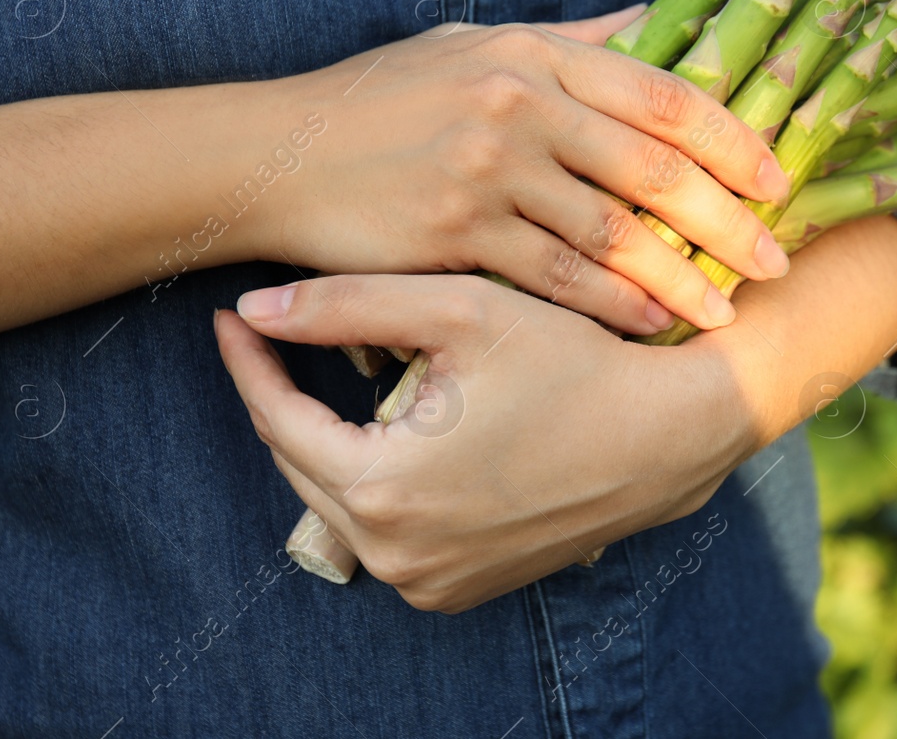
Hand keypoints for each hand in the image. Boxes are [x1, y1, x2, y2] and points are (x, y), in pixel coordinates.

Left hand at [216, 274, 755, 611]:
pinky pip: (388, 535)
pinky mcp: (456, 591)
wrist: (667, 434)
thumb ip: (345, 306)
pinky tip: (399, 434)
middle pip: (303, 464)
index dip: (250, 361)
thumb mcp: (458, 312)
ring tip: (341, 378)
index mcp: (382, 490)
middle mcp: (394, 555)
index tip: (228, 315)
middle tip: (279, 337)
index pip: (278, 418)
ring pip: (341, 502)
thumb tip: (250, 308)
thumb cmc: (571, 361)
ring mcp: (427, 584)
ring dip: (334, 442)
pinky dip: (380, 485)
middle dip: (287, 399)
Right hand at [266, 9, 791, 334]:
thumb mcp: (473, 44)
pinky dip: (611, 306)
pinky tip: (649, 324)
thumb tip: (654, 19)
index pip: (660, 92)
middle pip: (653, 167)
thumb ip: (570, 40)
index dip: (730, 140)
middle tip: (776, 260)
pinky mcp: (455, 235)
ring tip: (727, 310)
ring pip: (612, 233)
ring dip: (679, 277)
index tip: (776, 180)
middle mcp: (518, 106)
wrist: (276, 154)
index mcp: (532, 54)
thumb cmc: (380, 99)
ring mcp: (486, 171)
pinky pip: (555, 278)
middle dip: (726, 220)